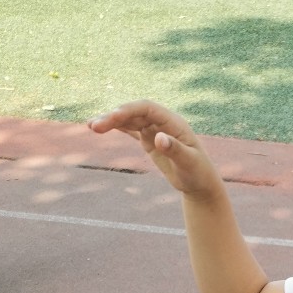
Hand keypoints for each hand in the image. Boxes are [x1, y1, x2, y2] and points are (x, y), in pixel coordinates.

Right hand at [88, 101, 221, 197]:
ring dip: (111, 122)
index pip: (147, 108)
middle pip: (134, 113)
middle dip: (114, 117)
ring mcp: (154, 130)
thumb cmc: (198, 174)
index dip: (129, 110)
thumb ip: (175, 149)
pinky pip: (130, 130)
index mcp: (173, 122)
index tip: (113, 117)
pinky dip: (116, 128)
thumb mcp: (189, 163)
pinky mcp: (149, 140)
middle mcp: (162, 122)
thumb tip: (159, 138)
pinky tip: (98, 127)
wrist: (200, 184)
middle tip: (94, 126)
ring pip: (129, 121)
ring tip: (91, 126)